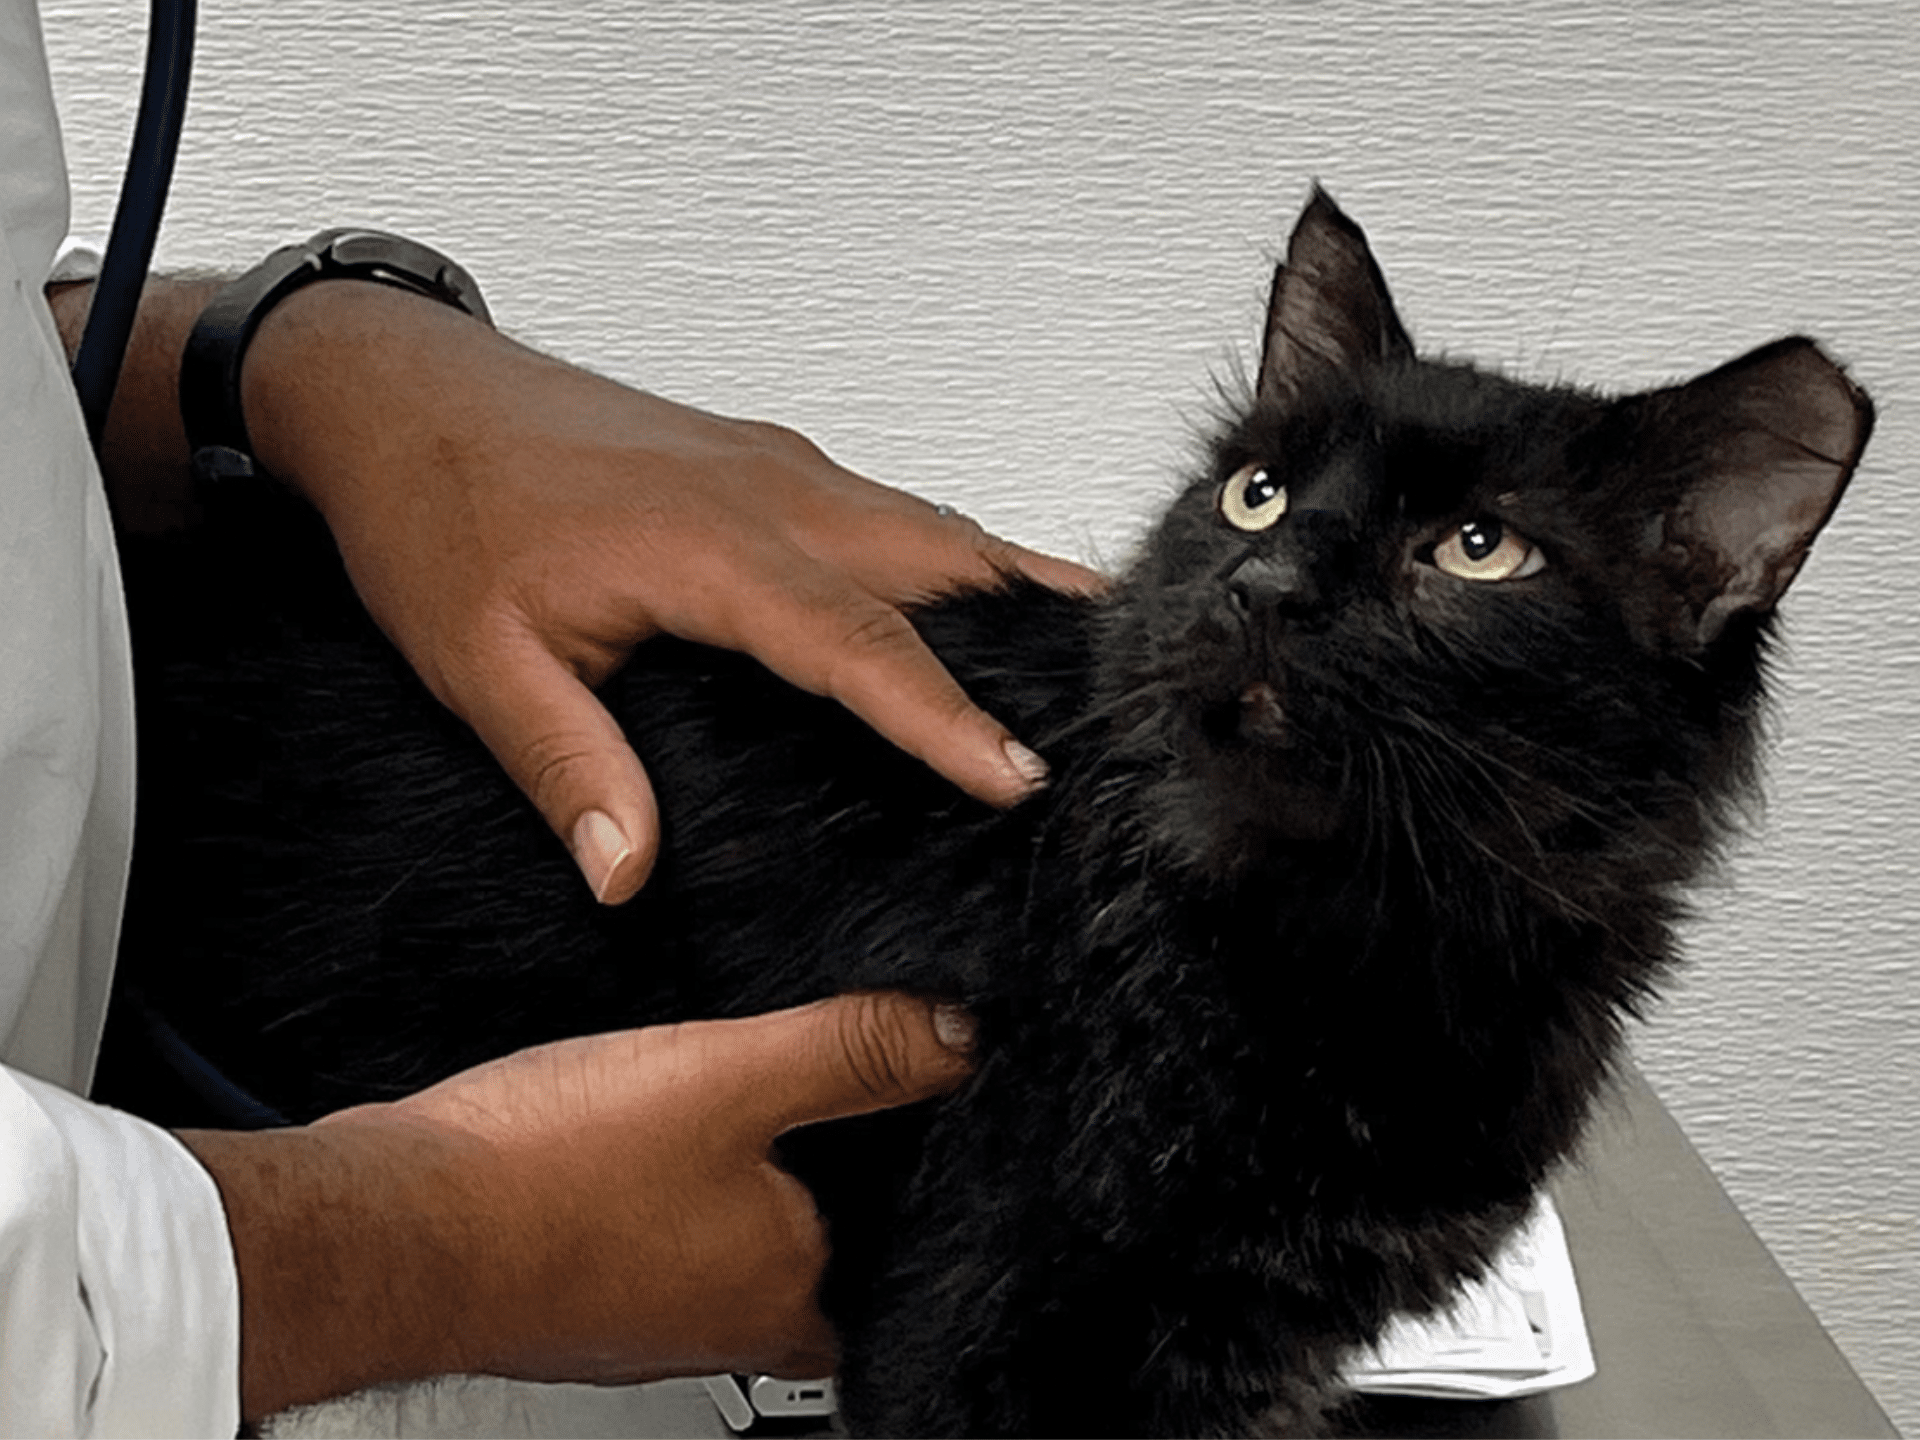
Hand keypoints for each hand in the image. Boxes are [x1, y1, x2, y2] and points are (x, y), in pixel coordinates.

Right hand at [180, 991, 975, 1418]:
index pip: (888, 1254)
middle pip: (808, 1249)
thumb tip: (953, 1037)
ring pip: (723, 1239)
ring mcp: (644, 1318)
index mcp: (785, 1292)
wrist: (386, 1223)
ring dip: (727, 1179)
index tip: (897, 1119)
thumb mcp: (728, 1077)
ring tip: (718, 1103)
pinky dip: (655, 1187)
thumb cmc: (544, 1176)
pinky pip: (648, 1233)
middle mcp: (722, 1325)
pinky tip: (629, 1132)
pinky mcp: (576, 1291)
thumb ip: (850, 1056)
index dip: (902, 1182)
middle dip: (812, 1178)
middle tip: (806, 1099)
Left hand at [238, 282, 1106, 901]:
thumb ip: (565, 765)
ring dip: (1008, 585)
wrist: (396, 386)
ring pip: (927, 525)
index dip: (945, 717)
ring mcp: (773, 464)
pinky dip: (951, 555)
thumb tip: (629, 873)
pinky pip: (887, 508)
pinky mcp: (763, 458)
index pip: (859, 643)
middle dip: (1039, 631)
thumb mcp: (478, 657)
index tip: (1021, 776)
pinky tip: (970, 595)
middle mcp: (767, 491)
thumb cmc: (433, 504)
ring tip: (1090, 650)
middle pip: (940, 560)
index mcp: (710, 545)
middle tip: (1122, 701)